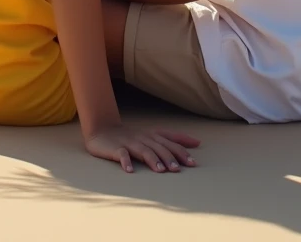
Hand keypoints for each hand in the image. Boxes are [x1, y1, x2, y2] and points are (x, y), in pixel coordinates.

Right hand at [85, 123, 199, 172]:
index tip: (192, 163)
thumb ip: (173, 139)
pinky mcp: (115, 148)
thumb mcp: (153, 135)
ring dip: (152, 160)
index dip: (181, 151)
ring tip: (160, 171)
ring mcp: (129, 142)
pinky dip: (126, 161)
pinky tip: (129, 170)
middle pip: (158, 147)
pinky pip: (121, 154)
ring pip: (143, 150)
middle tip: (178, 170)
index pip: (170, 142)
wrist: (102, 129)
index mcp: (152, 136)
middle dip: (169, 157)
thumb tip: (198, 142)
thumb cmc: (131, 136)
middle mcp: (143, 138)